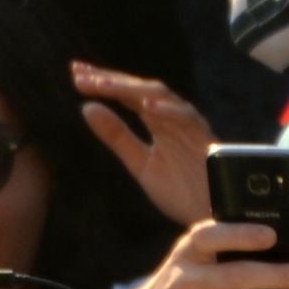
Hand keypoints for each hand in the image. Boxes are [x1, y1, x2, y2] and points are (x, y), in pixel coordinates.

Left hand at [72, 60, 220, 228]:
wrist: (212, 215)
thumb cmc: (181, 190)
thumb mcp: (140, 163)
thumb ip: (116, 137)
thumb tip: (86, 108)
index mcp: (157, 120)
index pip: (126, 94)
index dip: (102, 83)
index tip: (75, 75)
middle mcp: (172, 116)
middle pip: (139, 88)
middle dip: (111, 79)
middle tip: (80, 73)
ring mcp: (188, 124)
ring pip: (160, 95)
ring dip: (131, 88)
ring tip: (104, 85)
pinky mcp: (204, 137)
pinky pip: (186, 118)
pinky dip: (167, 110)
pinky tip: (145, 106)